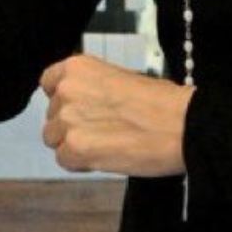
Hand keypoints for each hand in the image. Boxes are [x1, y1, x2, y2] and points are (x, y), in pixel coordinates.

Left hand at [39, 54, 192, 176]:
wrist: (183, 124)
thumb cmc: (162, 102)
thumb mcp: (121, 78)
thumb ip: (93, 89)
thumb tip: (86, 105)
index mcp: (77, 67)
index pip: (49, 84)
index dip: (64, 101)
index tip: (81, 110)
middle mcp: (66, 89)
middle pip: (52, 116)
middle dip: (72, 126)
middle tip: (103, 132)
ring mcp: (68, 119)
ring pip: (54, 140)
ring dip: (74, 146)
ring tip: (105, 146)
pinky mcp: (75, 147)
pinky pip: (64, 160)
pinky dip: (81, 164)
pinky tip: (105, 158)